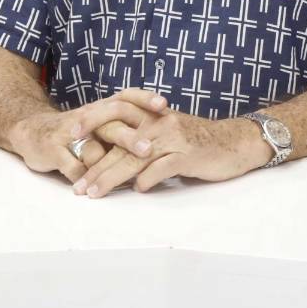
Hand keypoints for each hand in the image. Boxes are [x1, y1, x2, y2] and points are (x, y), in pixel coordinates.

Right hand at [6, 90, 167, 182]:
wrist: (32, 132)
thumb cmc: (76, 130)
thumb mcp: (101, 122)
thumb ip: (126, 125)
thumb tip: (160, 134)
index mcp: (102, 108)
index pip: (126, 96)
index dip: (145, 99)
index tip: (165, 105)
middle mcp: (87, 116)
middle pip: (111, 123)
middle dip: (130, 138)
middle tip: (148, 150)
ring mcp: (69, 133)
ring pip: (92, 148)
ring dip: (107, 165)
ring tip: (124, 179)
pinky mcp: (53, 151)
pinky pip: (72, 166)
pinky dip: (84, 178)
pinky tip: (93, 188)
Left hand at [71, 108, 271, 197]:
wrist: (236, 141)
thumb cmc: (198, 141)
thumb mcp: (168, 134)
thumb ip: (143, 142)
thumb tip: (115, 159)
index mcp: (152, 114)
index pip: (116, 114)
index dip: (93, 124)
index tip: (71, 139)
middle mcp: (159, 121)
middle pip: (119, 140)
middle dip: (96, 164)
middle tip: (77, 186)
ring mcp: (173, 137)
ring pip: (135, 157)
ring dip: (112, 177)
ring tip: (95, 193)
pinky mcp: (187, 153)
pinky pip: (163, 167)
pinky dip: (148, 179)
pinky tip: (137, 190)